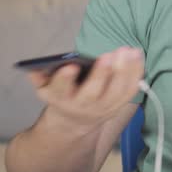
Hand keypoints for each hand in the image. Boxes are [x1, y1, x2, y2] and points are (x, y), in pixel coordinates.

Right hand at [27, 46, 142, 136]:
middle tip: (109, 55)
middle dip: (102, 74)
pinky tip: (137, 55)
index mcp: (61, 98)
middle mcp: (82, 105)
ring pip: (116, 92)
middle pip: (93, 93)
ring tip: (128, 51)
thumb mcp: (45, 87)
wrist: (73, 120)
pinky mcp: (117, 106)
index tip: (71, 66)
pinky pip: (130, 91)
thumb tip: (34, 67)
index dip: (65, 79)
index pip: (61, 89)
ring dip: (125, 71)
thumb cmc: (62, 94)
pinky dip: (136, 74)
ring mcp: (102, 108)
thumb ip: (39, 75)